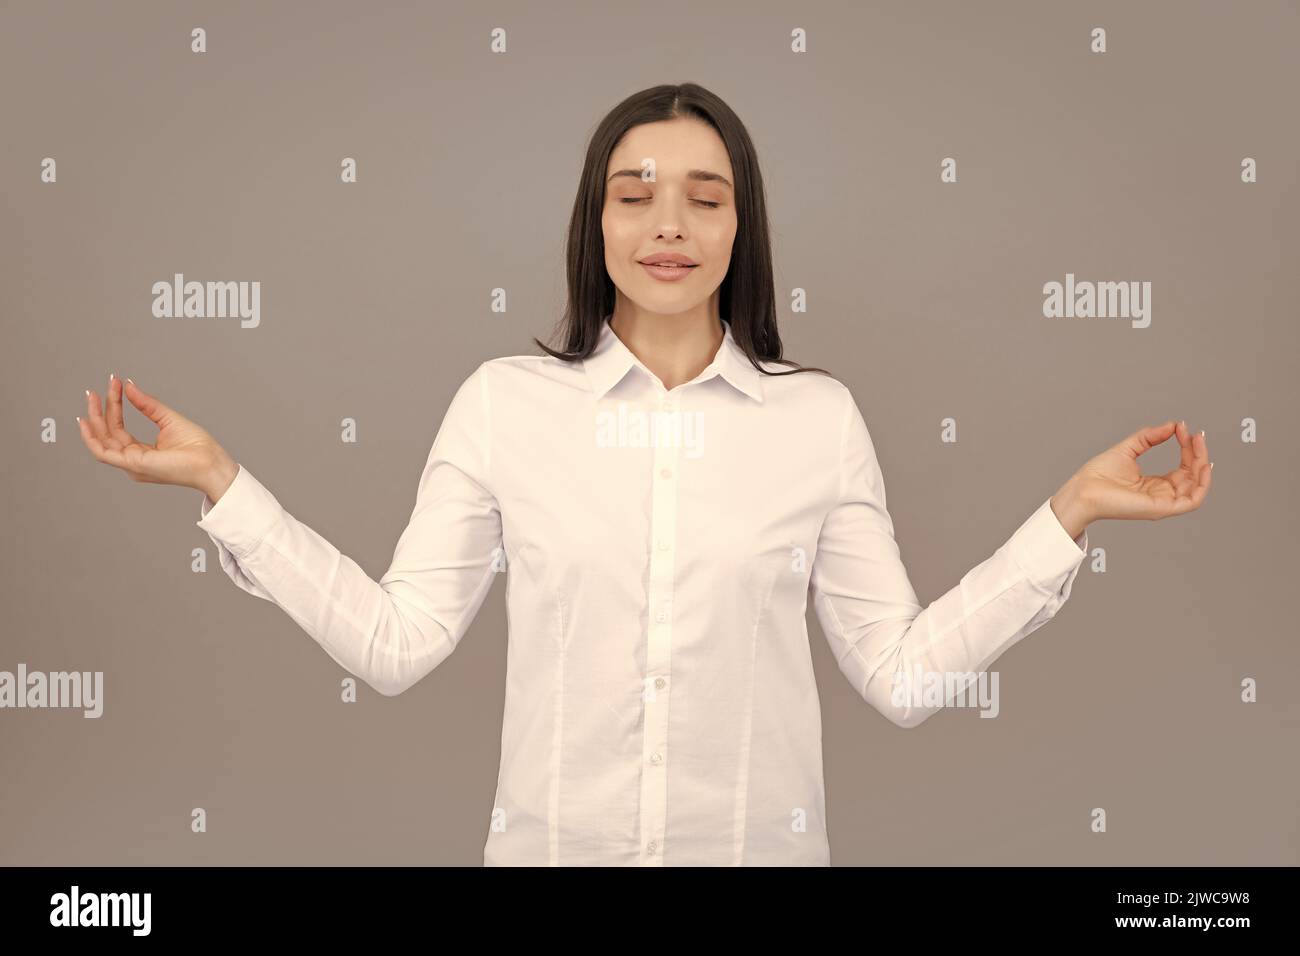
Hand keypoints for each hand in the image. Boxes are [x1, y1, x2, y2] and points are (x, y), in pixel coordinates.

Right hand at [76, 373, 238, 498]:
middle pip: (107, 434)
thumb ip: (147, 404)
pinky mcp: (133, 464)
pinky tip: (87, 420)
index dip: (113, 406)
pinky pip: (102, 453)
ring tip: (93, 396)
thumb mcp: (168, 418)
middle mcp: (133, 460)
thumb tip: (129, 386)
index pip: (119, 428)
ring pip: (102, 440)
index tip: (115, 384)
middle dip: (99, 410)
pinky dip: (91, 437)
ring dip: (95, 417)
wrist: (211, 462)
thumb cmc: (198, 447)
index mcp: (141, 452)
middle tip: (94, 390)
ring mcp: (132, 464)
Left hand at [1056, 420, 1212, 530]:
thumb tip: (1172, 426)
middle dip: (1198, 454)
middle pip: (1192, 476)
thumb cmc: (1098, 475)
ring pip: (1196, 487)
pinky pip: (1192, 501)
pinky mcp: (1161, 509)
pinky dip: (1203, 484)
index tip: (1183, 428)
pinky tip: (1202, 465)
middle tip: (1197, 434)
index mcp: (1154, 484)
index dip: (1188, 449)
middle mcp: (1161, 495)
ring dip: (1202, 464)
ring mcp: (1162, 503)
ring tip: (1198, 443)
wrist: (1083, 490)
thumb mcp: (1128, 449)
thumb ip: (1149, 437)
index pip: (1182, 467)